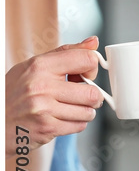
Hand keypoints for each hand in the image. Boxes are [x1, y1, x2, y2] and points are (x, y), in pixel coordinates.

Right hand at [5, 37, 103, 155]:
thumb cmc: (13, 93)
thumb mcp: (33, 66)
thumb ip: (66, 53)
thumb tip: (93, 42)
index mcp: (40, 66)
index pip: (87, 59)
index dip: (92, 68)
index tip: (85, 75)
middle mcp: (41, 87)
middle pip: (93, 92)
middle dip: (92, 96)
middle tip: (81, 97)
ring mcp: (43, 109)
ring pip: (88, 111)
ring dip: (84, 112)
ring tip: (69, 108)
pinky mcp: (46, 128)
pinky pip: (79, 126)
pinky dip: (75, 124)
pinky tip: (61, 119)